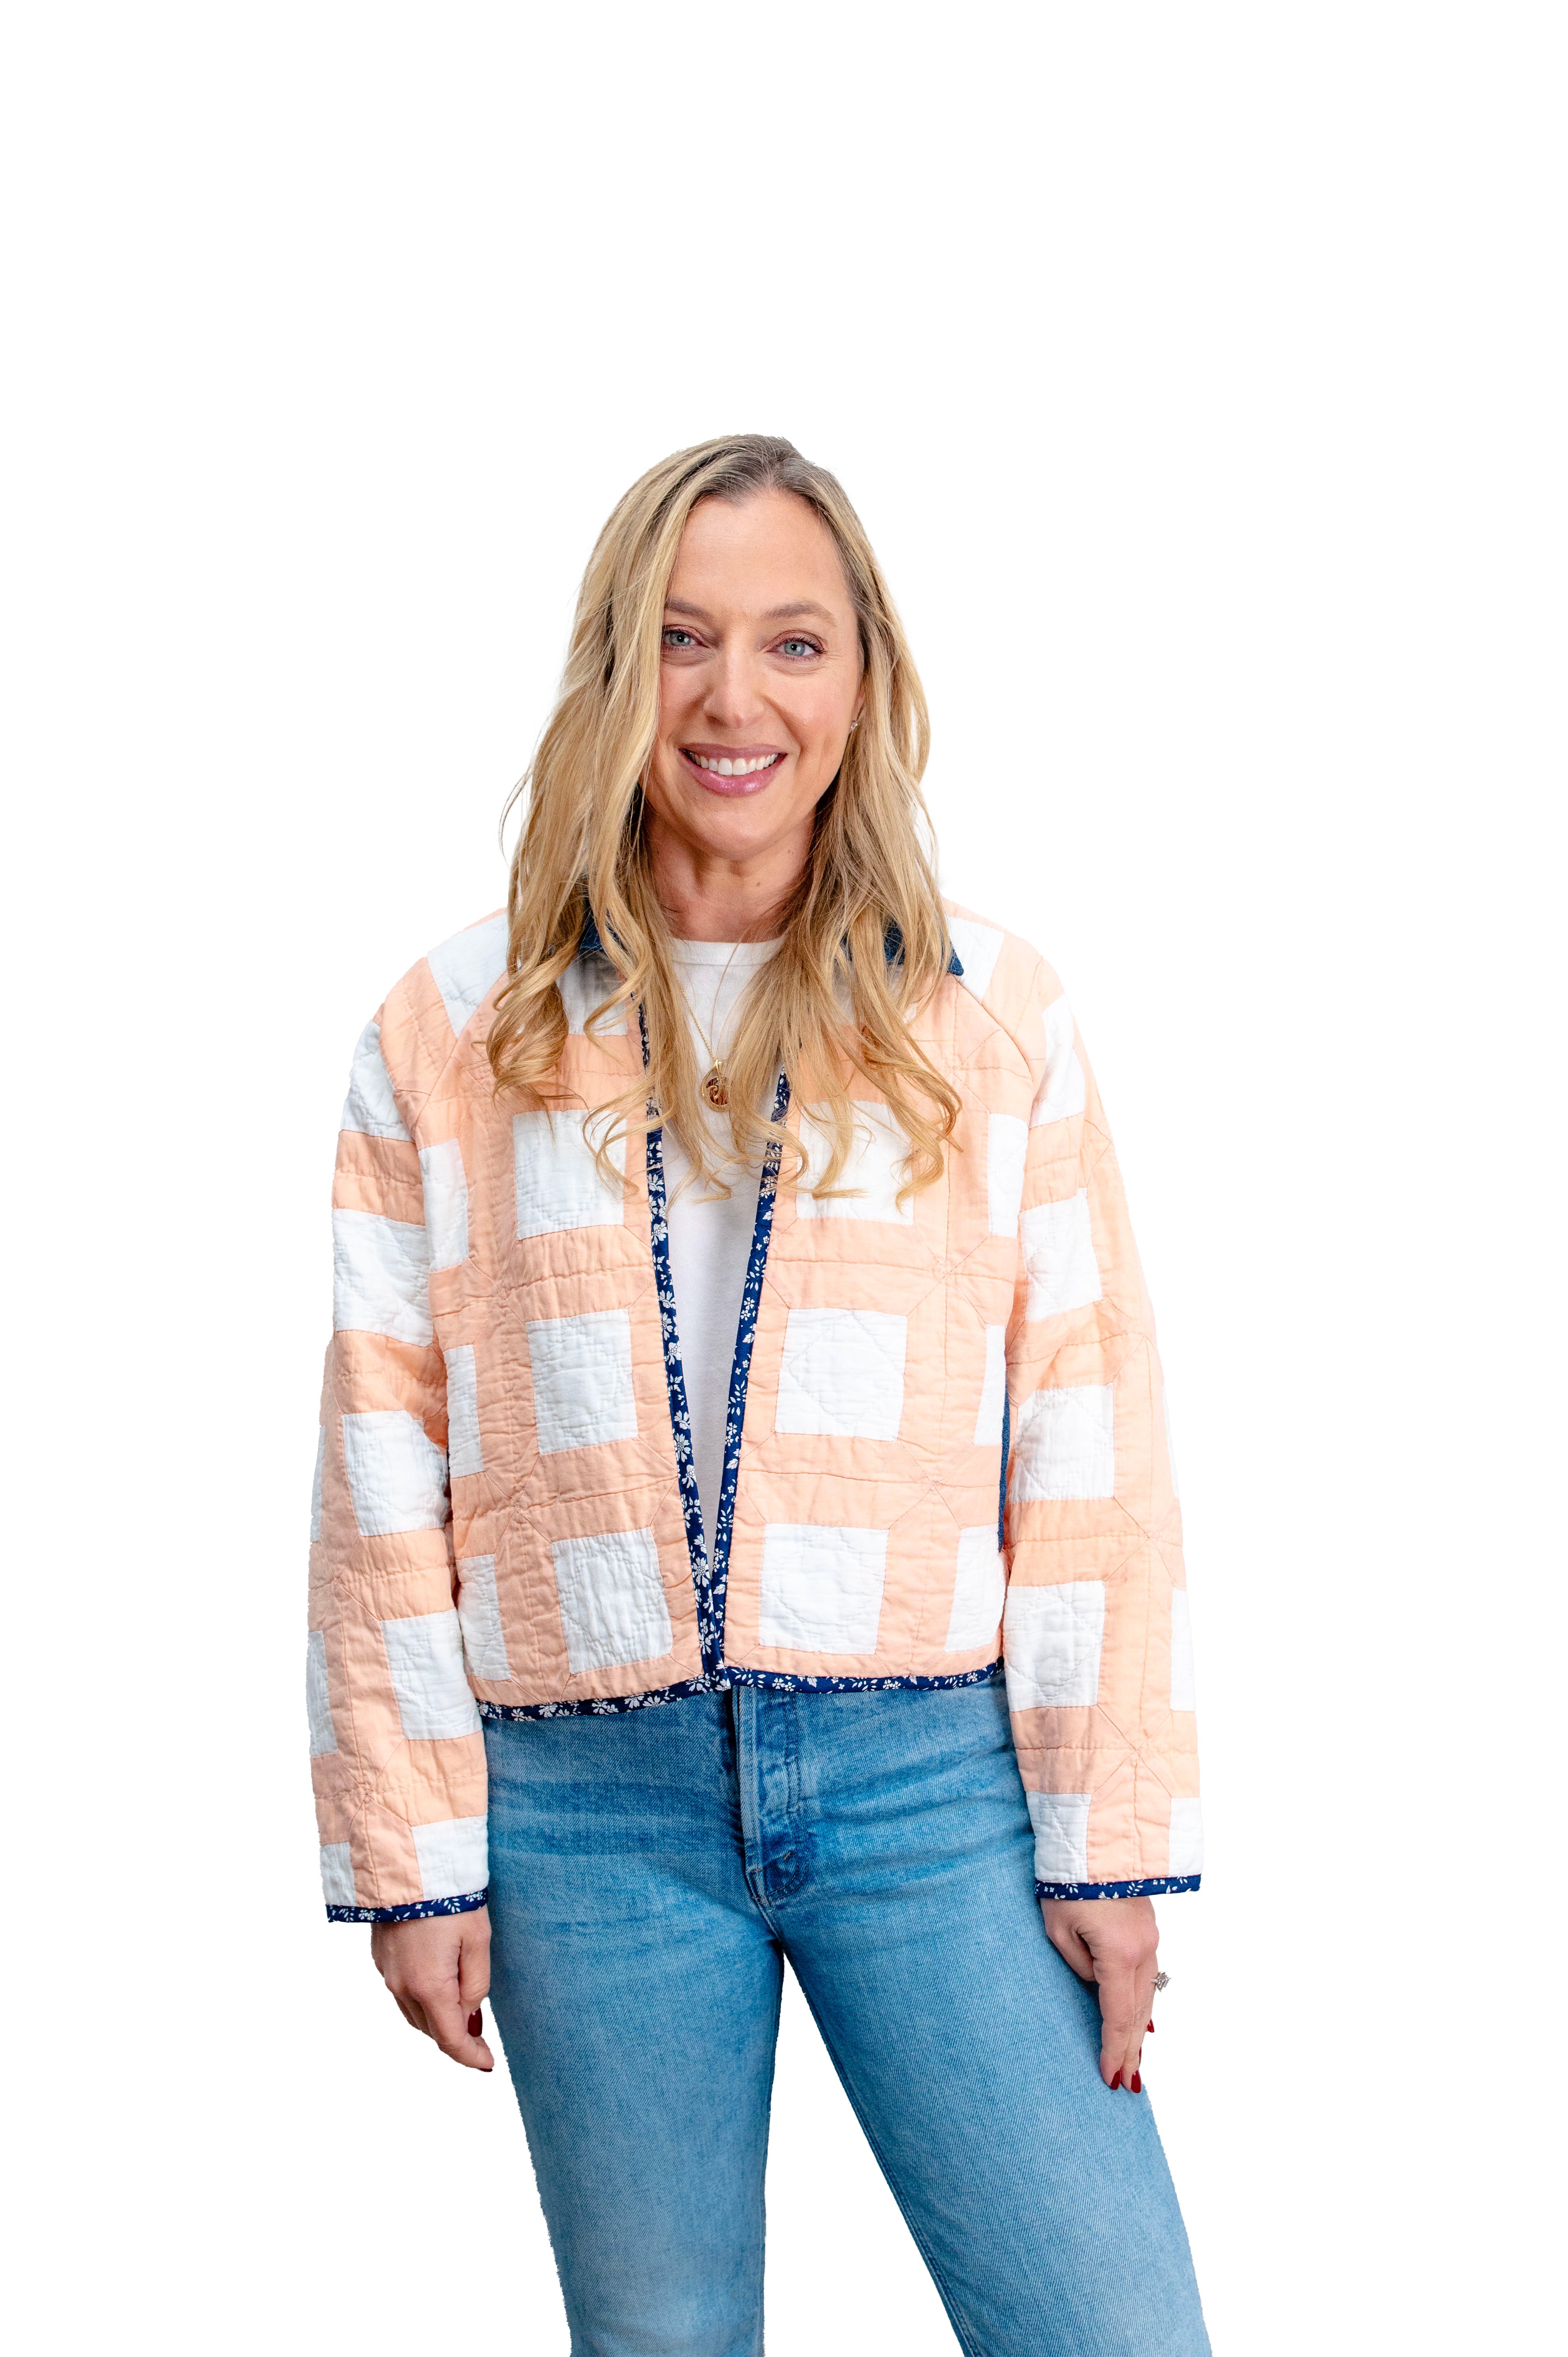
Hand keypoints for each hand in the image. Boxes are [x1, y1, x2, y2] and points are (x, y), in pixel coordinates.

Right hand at [370, 1906, 494, 2071]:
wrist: (410, 1862)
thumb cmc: (451, 1898)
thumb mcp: (478, 1941)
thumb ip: (476, 1984)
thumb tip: (468, 2014)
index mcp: (429, 1986)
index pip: (450, 2039)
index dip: (470, 2057)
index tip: (488, 2064)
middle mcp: (401, 1986)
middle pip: (430, 2029)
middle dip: (455, 2036)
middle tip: (481, 2035)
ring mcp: (386, 1972)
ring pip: (414, 2013)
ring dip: (437, 2018)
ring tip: (463, 2011)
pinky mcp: (380, 1957)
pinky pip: (402, 1991)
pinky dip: (421, 1997)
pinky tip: (439, 1983)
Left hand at [1042, 1895, 1158, 2092]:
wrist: (1096, 1836)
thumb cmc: (1067, 1881)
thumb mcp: (1058, 1929)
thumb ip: (1077, 1964)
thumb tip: (1094, 1982)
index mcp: (1119, 1954)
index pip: (1117, 2015)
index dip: (1113, 2049)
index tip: (1109, 2078)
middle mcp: (1142, 1949)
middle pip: (1138, 2011)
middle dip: (1132, 2049)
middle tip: (1128, 2083)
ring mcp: (1149, 1937)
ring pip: (1147, 1994)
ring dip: (1141, 2028)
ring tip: (1137, 2060)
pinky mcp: (1147, 1926)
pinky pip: (1148, 1974)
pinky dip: (1144, 2000)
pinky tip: (1145, 2018)